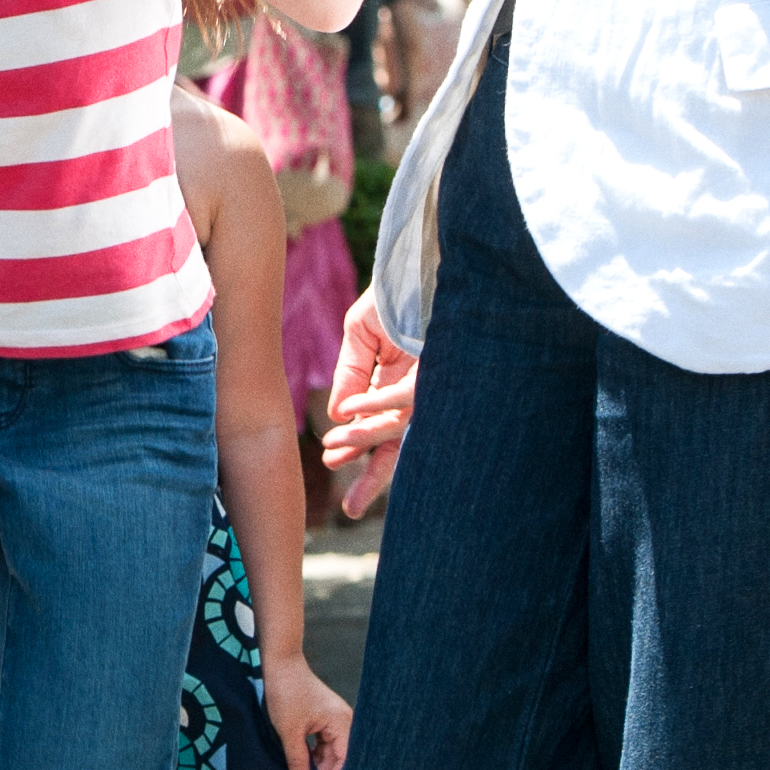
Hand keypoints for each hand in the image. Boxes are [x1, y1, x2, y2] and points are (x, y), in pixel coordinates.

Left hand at [261, 653, 351, 769]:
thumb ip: (297, 760)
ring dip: (318, 765)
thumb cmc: (287, 693)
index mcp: (341, 722)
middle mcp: (343, 720)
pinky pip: (322, 742)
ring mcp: (333, 719)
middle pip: (339, 756)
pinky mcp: (323, 718)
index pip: (344, 758)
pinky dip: (313, 754)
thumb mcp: (290, 731)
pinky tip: (303, 765)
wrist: (280, 665)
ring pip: (329, 750)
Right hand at [320, 289, 417, 518]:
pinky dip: (372, 405)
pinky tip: (345, 414)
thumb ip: (349, 373)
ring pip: (396, 425)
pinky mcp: (438, 369)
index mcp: (397, 382)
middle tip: (351, 511)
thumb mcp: (360, 331)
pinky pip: (403, 395)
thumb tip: (337, 415)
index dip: (355, 446)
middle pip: (395, 441)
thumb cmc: (396, 291)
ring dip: (361, 440)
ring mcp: (430, 382)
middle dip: (373, 475)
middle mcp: (416, 389)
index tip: (330, 462)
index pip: (378, 425)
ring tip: (334, 455)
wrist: (424, 258)